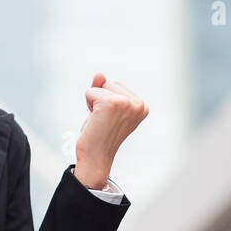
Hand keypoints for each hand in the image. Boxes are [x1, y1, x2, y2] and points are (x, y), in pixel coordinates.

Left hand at [74, 73, 147, 188]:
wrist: (96, 157)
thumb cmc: (100, 134)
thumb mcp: (105, 108)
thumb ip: (104, 88)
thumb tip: (99, 74)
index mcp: (142, 106)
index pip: (116, 85)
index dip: (107, 100)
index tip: (110, 119)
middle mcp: (138, 104)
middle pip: (108, 83)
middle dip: (100, 99)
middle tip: (103, 121)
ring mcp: (126, 103)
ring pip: (99, 87)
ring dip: (94, 103)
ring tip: (100, 121)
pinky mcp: (111, 104)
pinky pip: (90, 92)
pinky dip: (88, 105)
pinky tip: (95, 121)